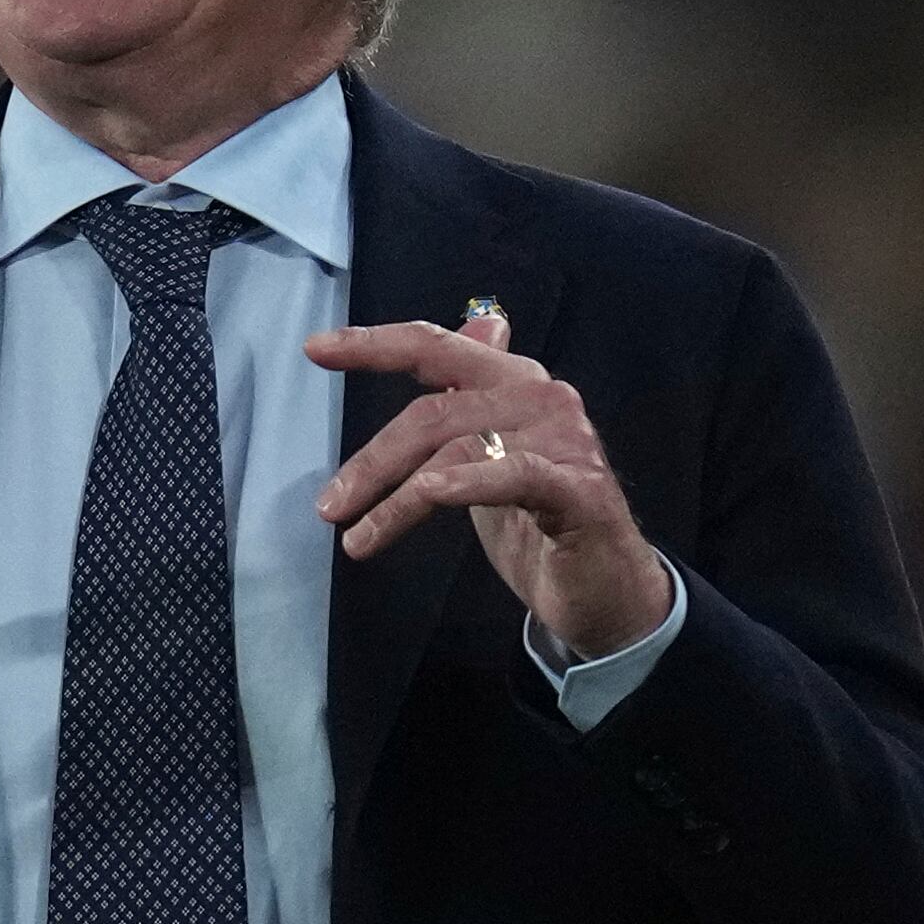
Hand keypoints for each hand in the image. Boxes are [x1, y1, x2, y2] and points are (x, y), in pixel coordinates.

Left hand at [307, 309, 674, 660]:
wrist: (607, 594)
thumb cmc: (540, 526)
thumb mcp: (489, 460)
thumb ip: (468, 404)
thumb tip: (469, 328)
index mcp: (513, 383)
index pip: (437, 347)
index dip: (374, 345)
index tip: (316, 348)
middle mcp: (541, 398)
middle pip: (434, 412)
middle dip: (372, 460)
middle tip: (330, 506)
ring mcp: (566, 441)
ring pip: (458, 449)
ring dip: (397, 499)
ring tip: (357, 539)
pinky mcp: (580, 489)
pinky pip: (513, 475)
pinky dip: (466, 484)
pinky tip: (428, 496)